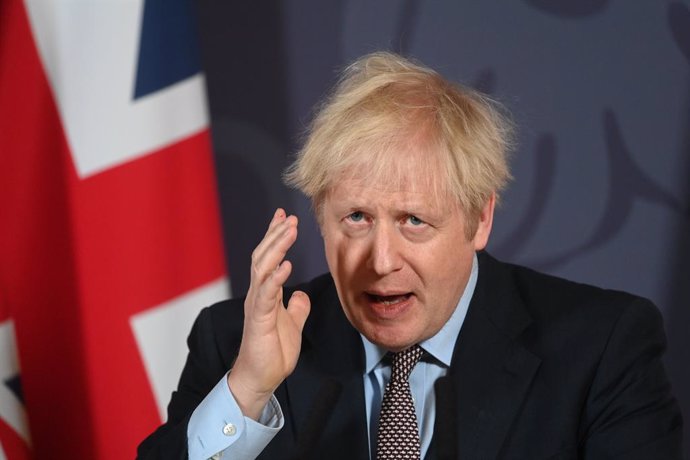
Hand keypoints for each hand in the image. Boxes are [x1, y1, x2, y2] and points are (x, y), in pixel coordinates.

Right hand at [227, 208, 310, 419]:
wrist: (261, 377)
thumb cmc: (273, 352)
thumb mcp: (292, 324)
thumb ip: (296, 308)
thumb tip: (301, 295)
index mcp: (265, 293)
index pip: (269, 258)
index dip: (275, 236)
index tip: (284, 216)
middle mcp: (257, 294)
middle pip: (263, 256)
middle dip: (276, 234)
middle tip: (289, 216)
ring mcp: (256, 305)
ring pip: (262, 268)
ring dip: (276, 247)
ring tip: (289, 230)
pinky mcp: (259, 319)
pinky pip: (266, 294)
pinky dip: (276, 277)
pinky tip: (286, 264)